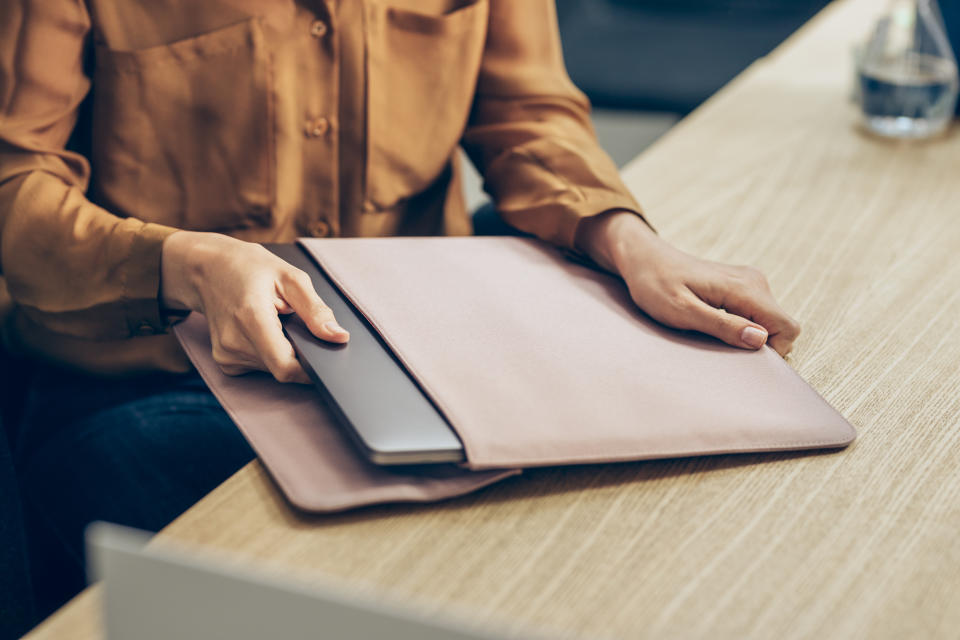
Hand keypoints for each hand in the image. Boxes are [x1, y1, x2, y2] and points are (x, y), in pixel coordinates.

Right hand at [160, 231, 348, 382]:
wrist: (207, 269)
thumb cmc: (249, 268)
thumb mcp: (290, 278)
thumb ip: (316, 311)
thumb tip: (339, 337)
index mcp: (251, 318)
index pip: (285, 366)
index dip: (310, 369)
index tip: (323, 359)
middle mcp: (234, 342)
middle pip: (282, 367)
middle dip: (297, 351)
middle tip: (294, 323)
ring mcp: (226, 354)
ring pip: (272, 368)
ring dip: (283, 350)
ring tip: (275, 322)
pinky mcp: (225, 361)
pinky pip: (260, 366)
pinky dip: (269, 353)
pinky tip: (263, 331)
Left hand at [575, 212, 800, 355]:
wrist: (643, 258)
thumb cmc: (655, 284)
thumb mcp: (682, 311)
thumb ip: (722, 326)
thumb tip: (760, 339)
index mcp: (744, 288)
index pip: (787, 327)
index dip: (771, 350)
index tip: (738, 354)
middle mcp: (754, 281)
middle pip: (781, 326)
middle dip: (758, 344)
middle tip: (719, 345)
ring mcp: (749, 282)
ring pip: (769, 321)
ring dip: (747, 335)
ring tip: (710, 330)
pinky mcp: (741, 286)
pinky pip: (756, 314)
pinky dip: (741, 326)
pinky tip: (711, 322)